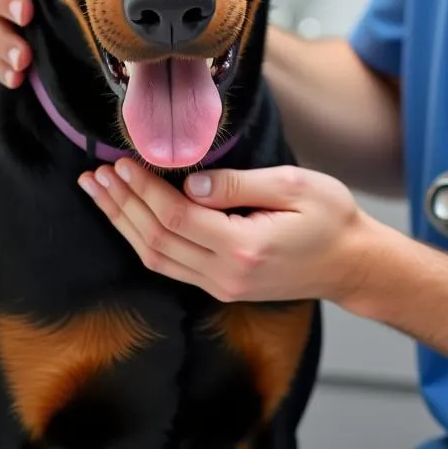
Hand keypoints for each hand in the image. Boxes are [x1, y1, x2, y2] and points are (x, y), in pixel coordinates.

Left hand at [78, 160, 377, 305]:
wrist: (352, 262)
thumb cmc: (331, 217)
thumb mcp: (293, 185)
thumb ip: (239, 185)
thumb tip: (191, 180)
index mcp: (243, 248)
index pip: (176, 218)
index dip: (143, 189)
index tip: (121, 162)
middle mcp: (225, 275)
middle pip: (156, 241)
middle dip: (121, 204)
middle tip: (95, 174)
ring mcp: (221, 286)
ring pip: (156, 258)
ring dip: (124, 223)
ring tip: (99, 192)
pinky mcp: (221, 286)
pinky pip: (170, 265)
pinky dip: (142, 239)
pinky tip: (127, 218)